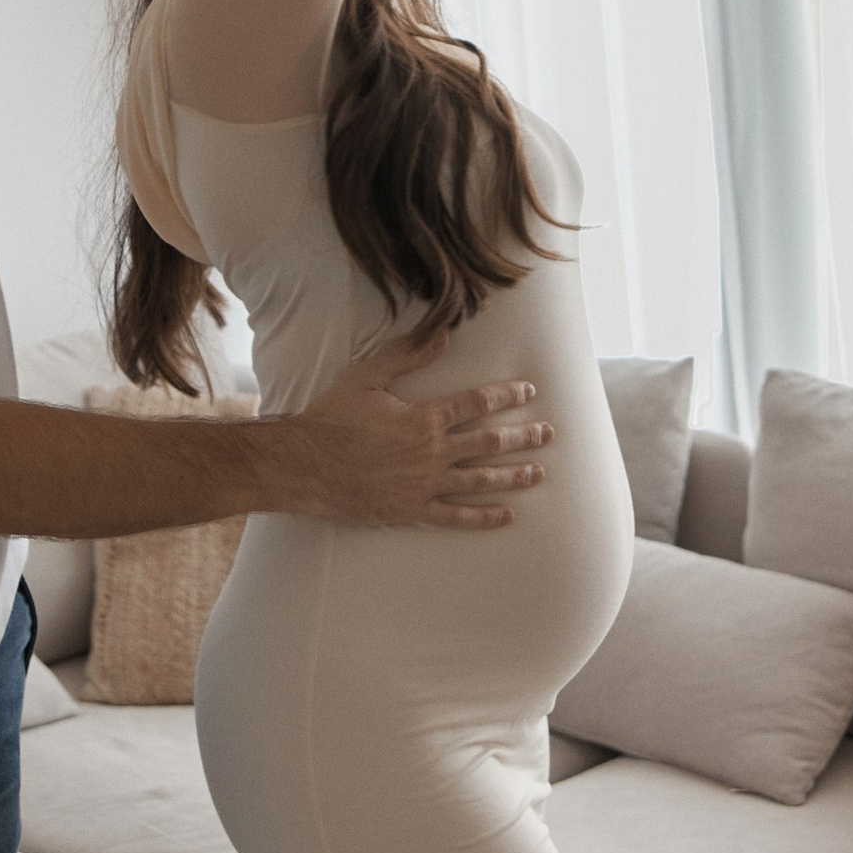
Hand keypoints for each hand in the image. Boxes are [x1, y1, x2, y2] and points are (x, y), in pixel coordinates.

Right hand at [279, 341, 552, 530]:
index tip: (528, 391)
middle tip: (548, 433)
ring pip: (481, 480)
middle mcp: (432, 452)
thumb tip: (444, 334)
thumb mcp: (368, 377)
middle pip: (489, 443)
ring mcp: (425, 484)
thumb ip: (408, 356)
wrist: (304, 465)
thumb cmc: (332, 418)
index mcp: (424, 417)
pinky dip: (484, 517)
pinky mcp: (412, 511)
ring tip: (538, 472)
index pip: (477, 403)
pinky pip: (456, 517)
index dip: (506, 395)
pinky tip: (507, 516)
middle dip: (523, 437)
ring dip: (514, 476)